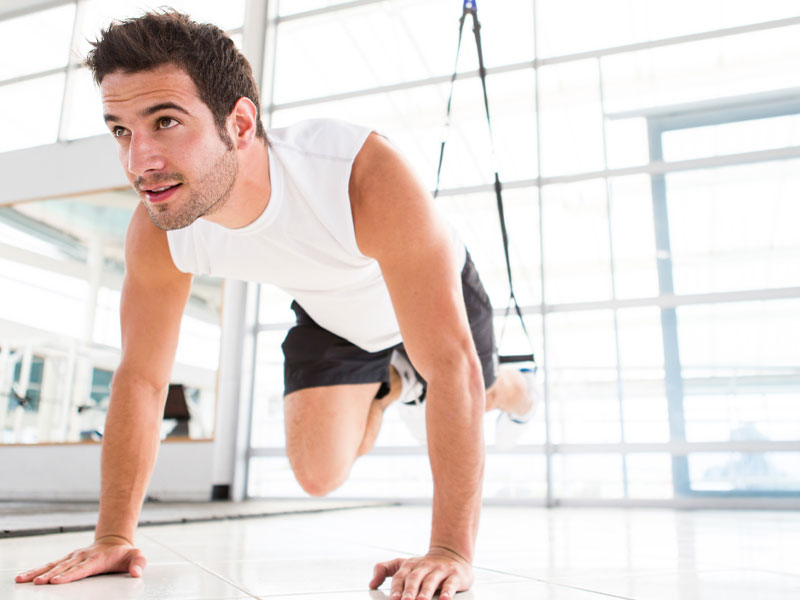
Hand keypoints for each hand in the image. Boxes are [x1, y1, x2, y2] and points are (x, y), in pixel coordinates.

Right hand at [14, 535, 145, 584]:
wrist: (114, 542)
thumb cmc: (124, 554)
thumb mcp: (136, 556)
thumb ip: (138, 563)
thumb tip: (137, 572)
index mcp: (96, 559)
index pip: (81, 569)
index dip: (69, 575)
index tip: (56, 581)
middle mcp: (81, 557)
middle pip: (64, 568)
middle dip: (50, 576)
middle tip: (38, 583)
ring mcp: (72, 557)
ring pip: (53, 565)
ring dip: (38, 572)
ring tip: (23, 579)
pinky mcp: (66, 559)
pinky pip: (49, 565)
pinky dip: (37, 570)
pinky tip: (24, 577)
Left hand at [369, 547, 472, 599]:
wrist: (452, 553)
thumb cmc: (425, 564)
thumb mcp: (404, 564)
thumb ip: (385, 570)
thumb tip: (371, 584)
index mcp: (410, 565)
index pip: (400, 577)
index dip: (396, 588)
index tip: (392, 599)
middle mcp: (424, 566)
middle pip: (414, 579)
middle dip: (409, 591)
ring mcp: (440, 570)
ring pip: (431, 581)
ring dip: (425, 592)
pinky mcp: (454, 575)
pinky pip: (451, 583)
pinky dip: (448, 592)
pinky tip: (445, 599)